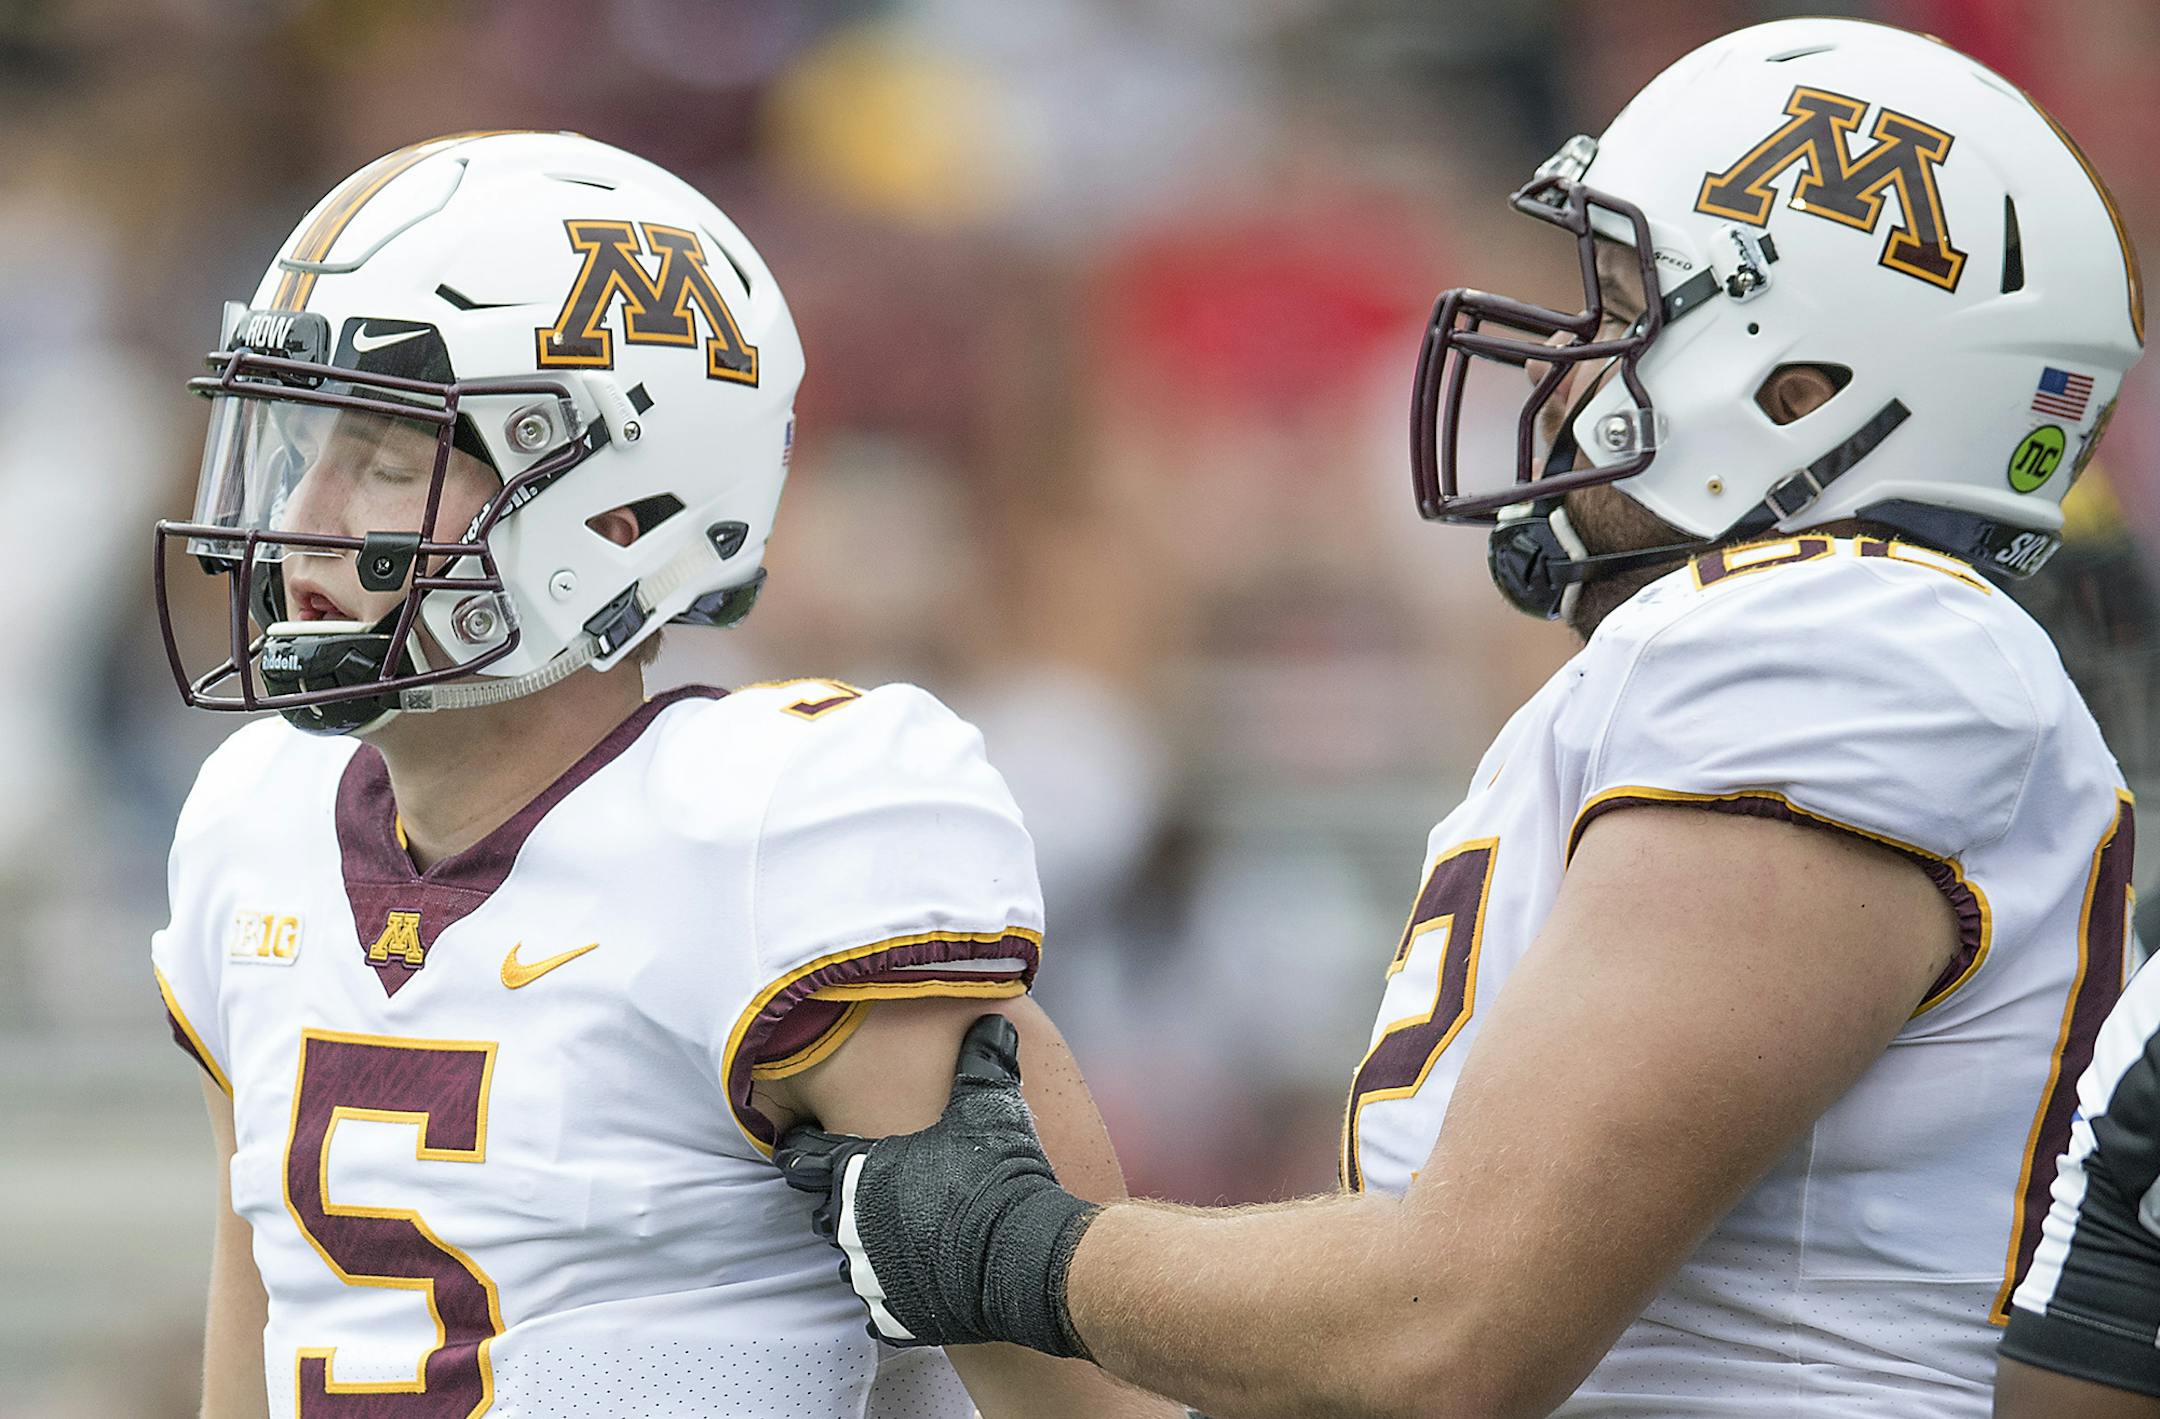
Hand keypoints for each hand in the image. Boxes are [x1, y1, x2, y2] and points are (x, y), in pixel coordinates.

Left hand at [776, 1013, 1099, 1356]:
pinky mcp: (893, 1316)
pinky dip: (899, 1293)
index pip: (803, 1157)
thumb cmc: (999, 1174)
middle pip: (825, 1211)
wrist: (1024, 1256)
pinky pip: (883, 1306)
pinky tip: (927, 1278)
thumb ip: (983, 1061)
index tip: (795, 1144)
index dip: (800, 1148)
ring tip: (904, 1238)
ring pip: (852, 1261)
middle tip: (870, 1192)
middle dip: (840, 1201)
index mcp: (857, 1172)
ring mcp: (869, 1275)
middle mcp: (851, 1225)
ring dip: (871, 1249)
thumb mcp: (990, 1105)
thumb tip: (996, 1020)